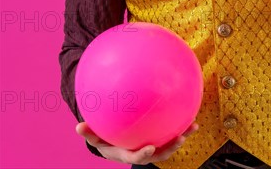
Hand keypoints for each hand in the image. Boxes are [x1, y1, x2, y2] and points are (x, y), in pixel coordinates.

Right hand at [76, 121, 198, 164]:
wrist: (113, 139)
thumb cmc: (103, 136)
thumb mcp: (94, 136)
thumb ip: (89, 133)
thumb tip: (78, 126)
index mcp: (127, 153)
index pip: (135, 156)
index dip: (143, 155)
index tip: (150, 148)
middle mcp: (142, 152)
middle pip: (159, 154)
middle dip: (170, 148)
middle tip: (180, 139)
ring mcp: (152, 145)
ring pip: (169, 144)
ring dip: (181, 136)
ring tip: (192, 127)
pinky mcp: (160, 137)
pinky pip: (171, 132)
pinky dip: (181, 125)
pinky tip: (191, 114)